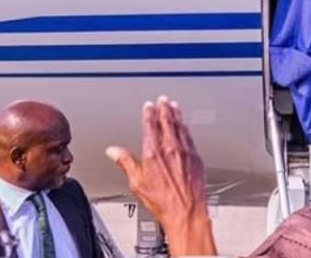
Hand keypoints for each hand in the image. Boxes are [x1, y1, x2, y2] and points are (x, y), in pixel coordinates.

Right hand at [106, 96, 216, 256]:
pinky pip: (190, 136)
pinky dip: (186, 127)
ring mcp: (186, 152)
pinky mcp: (196, 158)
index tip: (149, 105)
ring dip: (177, 114)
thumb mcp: (137, 183)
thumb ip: (125, 162)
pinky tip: (185, 126)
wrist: (186, 211)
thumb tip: (114, 151)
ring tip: (174, 106)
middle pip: (168, 121)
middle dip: (165, 108)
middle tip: (163, 99)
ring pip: (181, 126)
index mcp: (154, 152)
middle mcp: (171, 148)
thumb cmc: (163, 201)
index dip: (149, 113)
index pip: (151, 125)